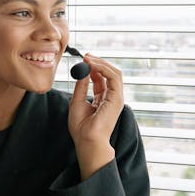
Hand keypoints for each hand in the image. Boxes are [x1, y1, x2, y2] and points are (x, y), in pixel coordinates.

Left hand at [68, 54, 123, 179]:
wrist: (87, 140)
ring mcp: (116, 98)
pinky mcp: (117, 98)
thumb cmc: (81, 127)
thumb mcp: (77, 101)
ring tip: (88, 58)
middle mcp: (112, 97)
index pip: (102, 78)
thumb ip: (81, 86)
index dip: (93, 67)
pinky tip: (92, 65)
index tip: (84, 59)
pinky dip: (103, 68)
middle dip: (98, 62)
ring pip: (114, 73)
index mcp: (103, 99)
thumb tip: (82, 71)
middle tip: (86, 55)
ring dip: (101, 63)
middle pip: (110, 74)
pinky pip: (114, 77)